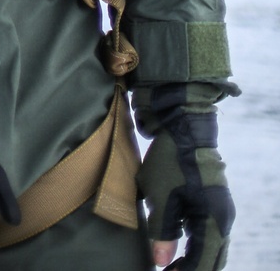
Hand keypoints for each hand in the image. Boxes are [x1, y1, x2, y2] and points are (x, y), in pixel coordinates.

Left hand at [135, 85, 234, 270]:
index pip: (203, 263)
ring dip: (193, 260)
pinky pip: (207, 234)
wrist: (184, 126)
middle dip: (190, 269)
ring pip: (211, 248)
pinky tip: (174, 247)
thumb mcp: (161, 195)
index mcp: (213, 220)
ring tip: (169, 265)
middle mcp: (222, 219)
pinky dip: (194, 246)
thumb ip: (162, 231)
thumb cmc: (171, 159)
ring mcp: (219, 210)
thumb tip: (162, 263)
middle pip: (211, 259)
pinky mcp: (212, 202)